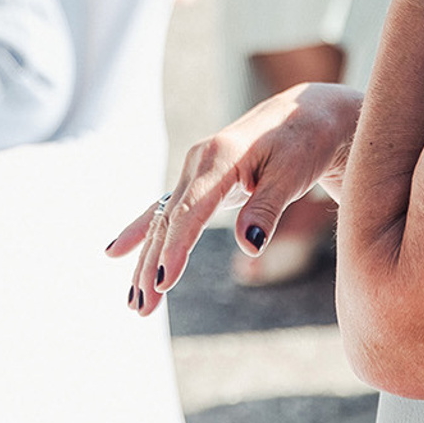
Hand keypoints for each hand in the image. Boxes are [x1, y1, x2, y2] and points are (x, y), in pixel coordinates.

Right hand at [108, 81, 362, 314]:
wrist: (308, 114)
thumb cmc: (304, 143)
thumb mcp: (293, 173)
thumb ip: (267, 208)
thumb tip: (248, 246)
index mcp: (220, 155)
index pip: (190, 210)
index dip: (176, 247)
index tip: (163, 282)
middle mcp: (199, 160)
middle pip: (169, 220)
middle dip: (152, 265)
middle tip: (142, 308)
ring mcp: (194, 169)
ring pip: (163, 220)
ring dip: (146, 260)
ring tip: (135, 302)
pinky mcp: (199, 180)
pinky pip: (166, 210)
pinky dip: (143, 233)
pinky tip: (115, 252)